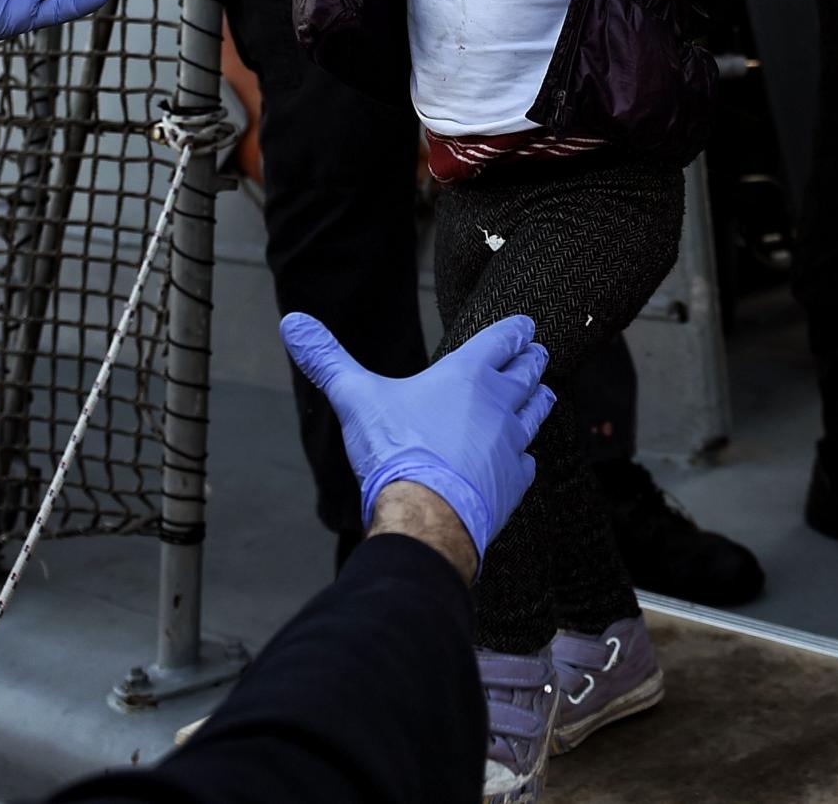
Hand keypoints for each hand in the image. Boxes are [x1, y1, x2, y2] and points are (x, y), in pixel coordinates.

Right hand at [280, 311, 555, 564]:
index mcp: (467, 375)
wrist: (424, 515)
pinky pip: (527, 463)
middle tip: (539, 354)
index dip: (515, 330)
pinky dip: (525, 456)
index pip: (502, 340)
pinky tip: (522, 458)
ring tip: (544, 394)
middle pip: (526, 374)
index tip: (527, 325)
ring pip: (535, 414)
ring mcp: (510, 444)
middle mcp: (497, 405)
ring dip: (539, 401)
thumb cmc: (395, 450)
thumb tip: (292, 322)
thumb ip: (327, 359)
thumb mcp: (355, 397)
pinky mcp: (513, 482)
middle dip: (532, 362)